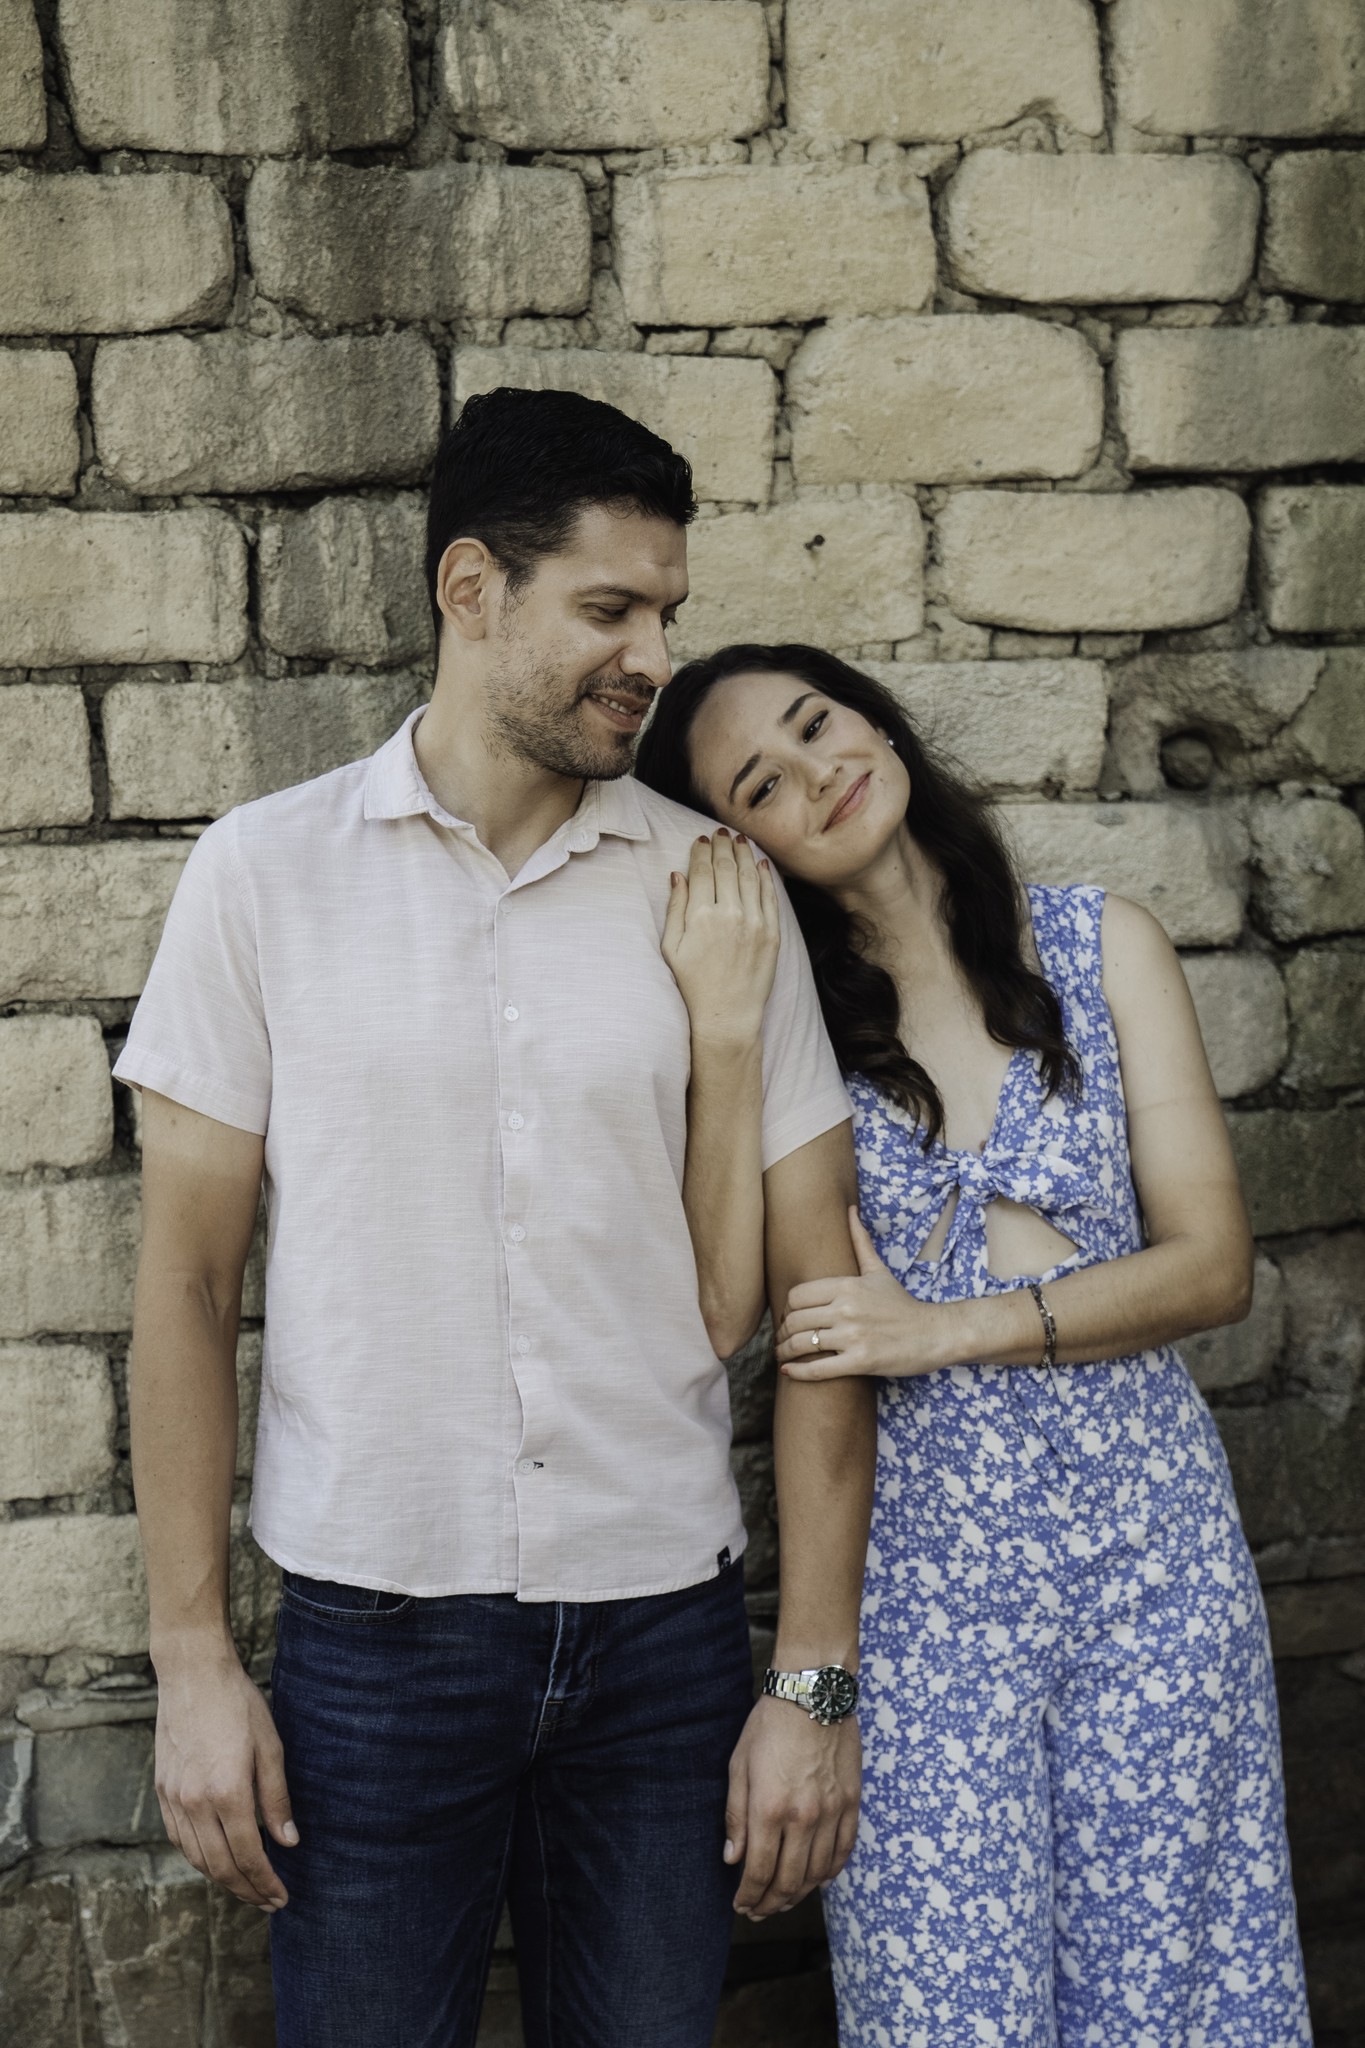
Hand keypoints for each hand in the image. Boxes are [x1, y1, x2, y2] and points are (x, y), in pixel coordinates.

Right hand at [153, 1643, 296, 1909]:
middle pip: (220, 1866)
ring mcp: (174, 1798)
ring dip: (222, 1879)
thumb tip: (288, 1842)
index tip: (281, 1897)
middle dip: (246, 1890)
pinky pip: (179, 1838)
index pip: (248, 1855)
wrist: (192, 1674)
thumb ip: (277, 1799)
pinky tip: (216, 1859)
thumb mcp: (270, 1747)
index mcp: (227, 1792)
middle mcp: (195, 1802)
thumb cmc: (238, 1704)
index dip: (265, 1882)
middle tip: (268, 1902)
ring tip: (246, 1888)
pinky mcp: (162, 1790)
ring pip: (196, 1857)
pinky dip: (198, 1857)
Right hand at [662, 831, 779, 1048]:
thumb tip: (678, 875)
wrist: (727, 1015)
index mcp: (700, 916)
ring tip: (740, 841)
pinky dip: (765, 878)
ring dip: (744, 855)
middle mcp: (729, 914)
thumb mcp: (672, 947)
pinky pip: (769, 897)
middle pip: (726, 868)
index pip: (701, 871)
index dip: (700, 852)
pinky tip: (761, 865)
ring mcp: (754, 922)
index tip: (700, 840)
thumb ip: (675, 908)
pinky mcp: (772, 933)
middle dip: (722, 846)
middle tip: (721, 833)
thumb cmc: (693, 984)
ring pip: (750, 876)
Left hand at [724, 1695, 860, 1916]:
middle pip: (789, 1881)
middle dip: (771, 1904)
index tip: (741, 1906)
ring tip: (783, 1900)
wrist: (813, 1692)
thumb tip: (733, 1859)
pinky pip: (844, 1851)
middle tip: (759, 1911)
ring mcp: (832, 1812)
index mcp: (770, 1809)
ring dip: (799, 1895)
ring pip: (818, 1873)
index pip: (759, 1872)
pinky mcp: (852, 1803)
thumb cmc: (769, 1725)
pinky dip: (830, 1873)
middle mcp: (803, 1817)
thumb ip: (736, 1816)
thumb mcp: (738, 1766)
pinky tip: (817, 1880)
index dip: (749, 1896)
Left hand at [776, 1208, 950, 1380]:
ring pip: (802, 1344)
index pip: (797, 1295)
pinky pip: (819, 1369)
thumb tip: (850, 1210)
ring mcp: (854, 1336)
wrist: (933, 1333)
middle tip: (781, 1339)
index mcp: (847, 1286)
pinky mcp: (860, 1361)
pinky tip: (788, 1371)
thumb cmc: (902, 1304)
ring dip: (784, 1352)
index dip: (787, 1308)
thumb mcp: (878, 1271)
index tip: (789, 1317)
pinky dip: (799, 1372)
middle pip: (795, 1320)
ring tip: (782, 1355)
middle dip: (782, 1332)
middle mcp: (847, 1308)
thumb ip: (860, 1242)